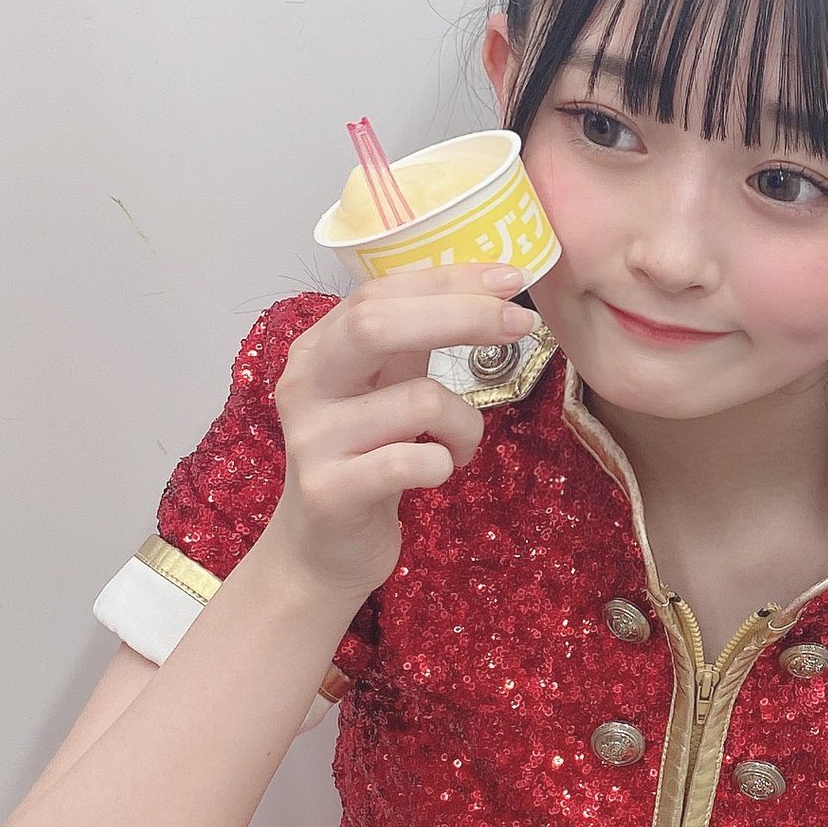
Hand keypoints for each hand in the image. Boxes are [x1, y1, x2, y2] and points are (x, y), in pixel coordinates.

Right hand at [256, 264, 538, 600]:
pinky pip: (415, 461)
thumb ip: (417, 338)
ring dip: (466, 422)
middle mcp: (305, 384)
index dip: (449, 280)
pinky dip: (446, 462)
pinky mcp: (330, 491)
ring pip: (420, 400)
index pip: (380, 293)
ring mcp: (311, 438)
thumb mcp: (385, 386)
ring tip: (459, 443)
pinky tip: (439, 470)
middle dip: (463, 316)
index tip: (511, 278)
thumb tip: (492, 284)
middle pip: (377, 325)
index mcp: (319, 348)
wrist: (323, 548)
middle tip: (522, 323)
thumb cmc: (367, 456)